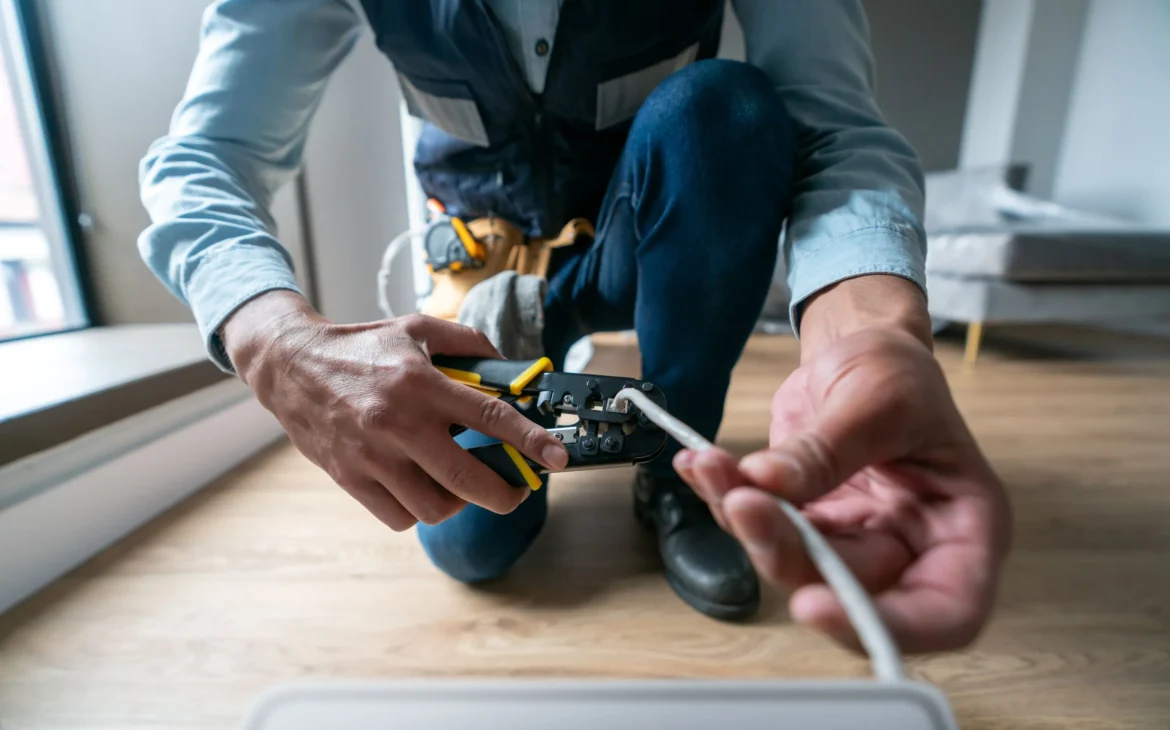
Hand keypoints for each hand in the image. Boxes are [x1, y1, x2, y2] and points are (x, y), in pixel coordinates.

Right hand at [222, 291, 568, 530]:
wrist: (289, 364)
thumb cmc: (359, 347)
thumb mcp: (415, 327)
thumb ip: (465, 342)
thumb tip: (505, 364)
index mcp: (421, 384)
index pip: (490, 417)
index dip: (530, 442)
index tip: (557, 458)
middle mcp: (399, 424)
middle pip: (469, 480)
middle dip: (506, 494)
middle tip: (516, 490)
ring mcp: (373, 457)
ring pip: (434, 507)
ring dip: (457, 502)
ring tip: (457, 483)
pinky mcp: (350, 478)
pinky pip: (399, 517)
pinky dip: (416, 509)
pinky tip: (419, 486)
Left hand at [674, 276, 1010, 653]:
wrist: (859, 348)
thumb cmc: (897, 372)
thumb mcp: (879, 397)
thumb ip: (828, 448)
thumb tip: (768, 485)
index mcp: (965, 529)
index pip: (946, 613)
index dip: (887, 627)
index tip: (813, 603)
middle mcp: (911, 549)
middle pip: (848, 588)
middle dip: (785, 550)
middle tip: (740, 501)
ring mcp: (853, 541)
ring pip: (792, 564)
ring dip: (743, 522)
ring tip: (710, 467)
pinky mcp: (806, 524)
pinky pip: (762, 530)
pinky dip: (725, 499)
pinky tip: (700, 465)